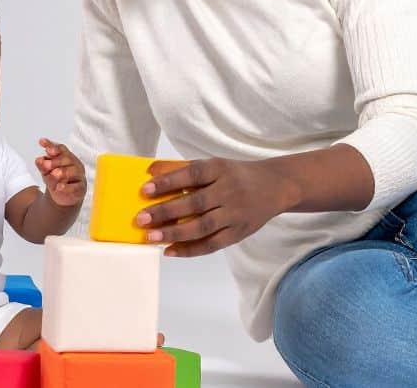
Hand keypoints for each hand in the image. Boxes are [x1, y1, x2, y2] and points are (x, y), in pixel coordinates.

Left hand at [34, 138, 86, 207]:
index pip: (60, 149)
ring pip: (73, 171)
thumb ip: (43, 165)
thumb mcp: (46, 171)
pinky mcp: (81, 188)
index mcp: (66, 157)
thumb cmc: (56, 180)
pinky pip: (76, 187)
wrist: (62, 197)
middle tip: (46, 165)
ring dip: (63, 172)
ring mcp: (79, 176)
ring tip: (53, 173)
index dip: (52, 146)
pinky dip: (67, 187)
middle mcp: (74, 164)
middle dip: (56, 161)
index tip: (42, 143)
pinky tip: (59, 187)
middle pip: (68, 158)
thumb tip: (38, 160)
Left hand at [134, 158, 297, 256]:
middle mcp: (229, 191)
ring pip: (202, 227)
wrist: (276, 186)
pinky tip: (170, 250)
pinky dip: (190, 249)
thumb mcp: (214, 165)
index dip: (168, 182)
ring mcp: (235, 214)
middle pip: (195, 203)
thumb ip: (183, 168)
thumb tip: (150, 171)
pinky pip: (212, 244)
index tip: (145, 189)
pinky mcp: (239, 233)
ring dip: (174, 233)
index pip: (192, 174)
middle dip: (166, 212)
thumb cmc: (235, 175)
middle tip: (141, 219)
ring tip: (151, 237)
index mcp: (220, 169)